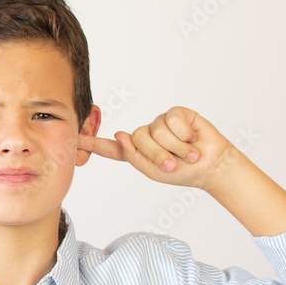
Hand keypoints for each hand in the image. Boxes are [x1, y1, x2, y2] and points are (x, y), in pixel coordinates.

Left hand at [78, 106, 238, 189]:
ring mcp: (160, 122)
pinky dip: (184, 135)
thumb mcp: (154, 171)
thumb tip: (120, 134)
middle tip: (175, 163)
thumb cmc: (184, 171)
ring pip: (156, 131)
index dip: (92, 144)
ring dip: (175, 148)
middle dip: (159, 154)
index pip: (110, 148)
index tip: (74, 140)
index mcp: (136, 151)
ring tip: (186, 152)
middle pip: (138, 139)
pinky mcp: (175, 113)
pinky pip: (172, 121)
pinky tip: (192, 138)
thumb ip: (135, 156)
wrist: (211, 166)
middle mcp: (146, 135)